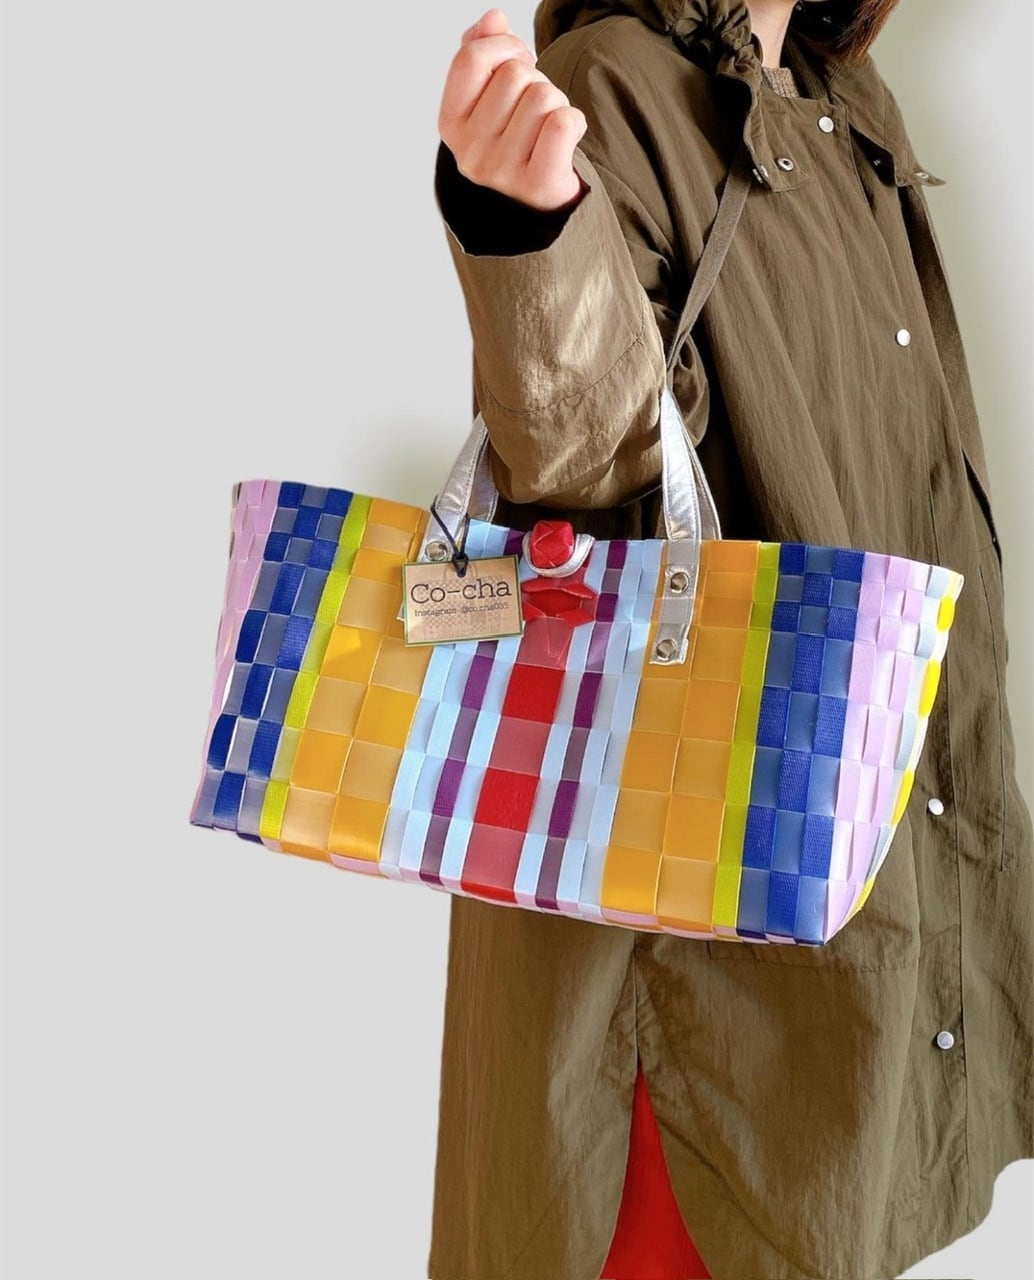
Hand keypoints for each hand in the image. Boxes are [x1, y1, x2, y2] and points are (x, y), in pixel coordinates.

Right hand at [438, 8, 588, 212]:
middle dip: (535, 79)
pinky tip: (565, 138)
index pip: (471, 57)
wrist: (533, 207)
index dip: (502, 46)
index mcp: (450, 125)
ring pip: (543, 95)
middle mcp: (470, 153)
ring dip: (556, 102)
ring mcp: (502, 172)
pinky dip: (574, 121)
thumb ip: (482, 52)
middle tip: (535, 108)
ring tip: (547, 127)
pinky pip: (563, 123)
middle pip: (514, 74)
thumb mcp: (487, 98)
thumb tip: (493, 19)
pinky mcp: (537, 185)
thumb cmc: (512, 141)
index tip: (517, 62)